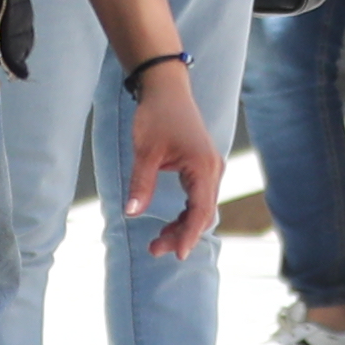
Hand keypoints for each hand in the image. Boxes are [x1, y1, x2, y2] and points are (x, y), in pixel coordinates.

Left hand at [115, 78, 226, 260]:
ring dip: (183, 226)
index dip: (190, 235)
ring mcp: (209, 168)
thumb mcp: (145, 151)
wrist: (166, 90)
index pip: (200, 210)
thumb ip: (141, 183)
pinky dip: (186, 214)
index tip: (178, 254)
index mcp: (203, 167)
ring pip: (202, 208)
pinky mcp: (202, 167)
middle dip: (182, 235)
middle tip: (155, 250)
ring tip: (157, 241)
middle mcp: (212, 170)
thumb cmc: (157, 116)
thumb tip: (132, 213)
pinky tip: (169, 224)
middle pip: (203, 213)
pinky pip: (199, 198)